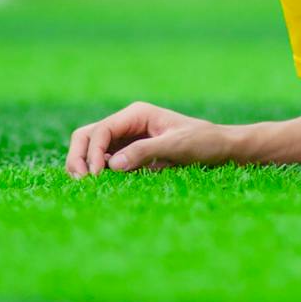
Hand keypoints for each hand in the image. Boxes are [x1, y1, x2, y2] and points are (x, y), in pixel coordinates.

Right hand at [65, 101, 230, 176]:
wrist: (221, 148)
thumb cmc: (204, 142)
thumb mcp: (177, 146)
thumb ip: (145, 152)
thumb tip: (112, 164)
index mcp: (137, 114)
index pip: (101, 130)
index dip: (92, 153)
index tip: (96, 176)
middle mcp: (128, 123)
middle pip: (88, 136)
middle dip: (79, 157)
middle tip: (82, 183)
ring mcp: (127, 138)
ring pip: (91, 149)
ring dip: (84, 166)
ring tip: (89, 188)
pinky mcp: (130, 154)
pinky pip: (104, 162)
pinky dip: (97, 172)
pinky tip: (102, 187)